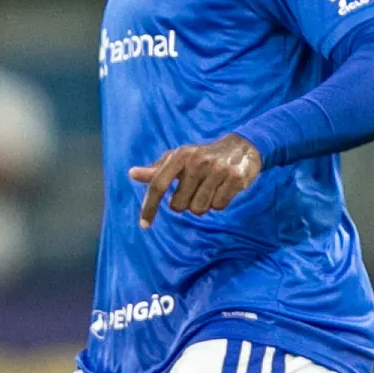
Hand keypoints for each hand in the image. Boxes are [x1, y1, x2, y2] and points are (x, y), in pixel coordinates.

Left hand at [129, 134, 262, 227]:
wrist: (241, 147)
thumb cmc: (202, 156)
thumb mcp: (179, 159)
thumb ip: (157, 170)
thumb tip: (132, 174)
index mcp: (180, 155)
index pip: (158, 185)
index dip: (149, 207)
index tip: (144, 225)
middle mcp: (197, 161)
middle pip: (179, 205)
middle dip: (185, 203)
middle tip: (195, 189)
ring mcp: (217, 169)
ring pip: (199, 209)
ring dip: (202, 205)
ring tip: (210, 189)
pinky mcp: (235, 177)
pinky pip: (219, 207)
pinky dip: (219, 203)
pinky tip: (223, 189)